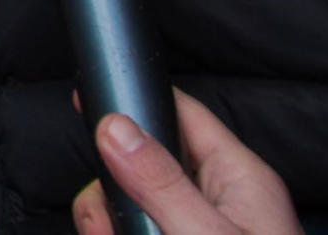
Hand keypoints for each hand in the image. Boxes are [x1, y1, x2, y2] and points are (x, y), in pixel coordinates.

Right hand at [70, 97, 300, 234]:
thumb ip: (162, 184)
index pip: (183, 115)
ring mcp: (197, 232)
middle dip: (114, 196)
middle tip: (107, 225)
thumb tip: (117, 128)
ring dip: (113, 229)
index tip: (89, 105)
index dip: (138, 105)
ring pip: (133, 210)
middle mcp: (218, 203)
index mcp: (238, 180)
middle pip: (143, 167)